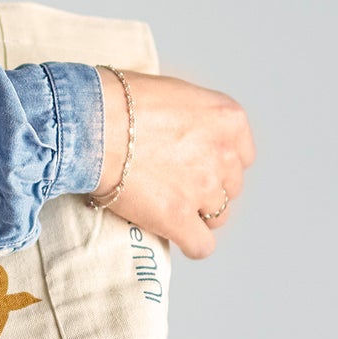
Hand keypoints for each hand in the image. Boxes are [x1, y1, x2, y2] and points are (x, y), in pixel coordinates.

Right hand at [94, 68, 254, 258]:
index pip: (242, 155)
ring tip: (168, 208)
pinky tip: (176, 235)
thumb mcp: (175, 93)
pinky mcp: (179, 217)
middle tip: (175, 185)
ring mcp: (203, 188)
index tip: (195, 165)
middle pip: (231, 186)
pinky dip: (191, 244)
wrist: (95, 124)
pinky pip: (201, 246)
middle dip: (207, 188)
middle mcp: (224, 154)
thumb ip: (193, 118)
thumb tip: (182, 135)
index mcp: (228, 120)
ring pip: (218, 217)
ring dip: (197, 215)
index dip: (217, 163)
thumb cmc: (121, 101)